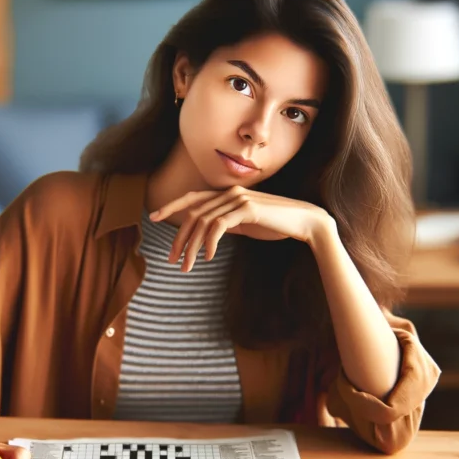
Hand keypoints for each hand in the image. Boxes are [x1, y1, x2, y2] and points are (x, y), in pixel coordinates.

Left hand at [149, 185, 334, 271]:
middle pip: (194, 214)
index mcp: (227, 195)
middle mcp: (230, 193)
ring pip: (203, 222)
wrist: (303, 222)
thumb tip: (208, 233)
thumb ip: (227, 224)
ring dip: (192, 246)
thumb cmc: (275, 224)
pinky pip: (219, 225)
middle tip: (172, 259)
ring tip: (187, 266)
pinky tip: (208, 257)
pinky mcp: (247, 209)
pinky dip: (209, 242)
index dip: (172, 206)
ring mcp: (238, 199)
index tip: (154, 217)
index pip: (193, 198)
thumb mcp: (245, 224)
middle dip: (180, 238)